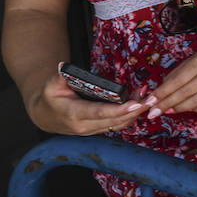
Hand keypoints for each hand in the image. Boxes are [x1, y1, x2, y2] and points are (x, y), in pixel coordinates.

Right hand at [29, 65, 154, 135]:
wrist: (44, 116)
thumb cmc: (50, 98)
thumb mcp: (51, 86)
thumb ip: (59, 77)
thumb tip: (63, 66)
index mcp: (75, 114)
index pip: (100, 112)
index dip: (119, 109)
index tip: (136, 104)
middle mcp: (85, 126)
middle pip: (115, 120)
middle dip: (135, 110)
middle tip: (152, 98)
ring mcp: (92, 130)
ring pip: (119, 124)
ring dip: (136, 113)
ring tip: (149, 98)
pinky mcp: (97, 130)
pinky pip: (117, 125)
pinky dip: (130, 115)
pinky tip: (140, 103)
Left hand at [148, 42, 196, 116]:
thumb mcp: (195, 58)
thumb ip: (178, 73)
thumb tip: (160, 93)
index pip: (178, 80)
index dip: (162, 93)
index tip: (149, 102)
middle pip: (186, 93)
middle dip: (166, 104)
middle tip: (152, 113)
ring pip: (196, 102)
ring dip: (179, 108)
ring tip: (168, 111)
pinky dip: (196, 109)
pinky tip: (189, 108)